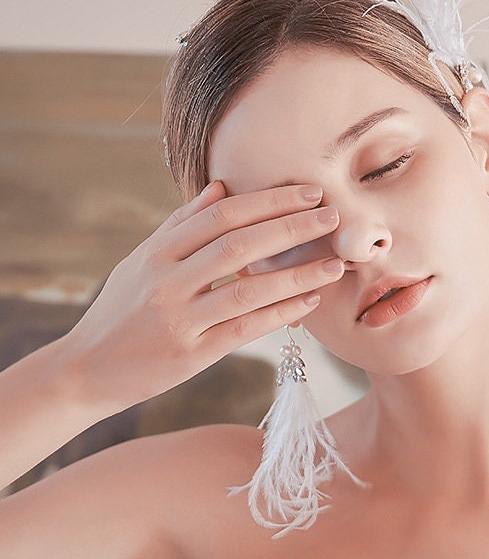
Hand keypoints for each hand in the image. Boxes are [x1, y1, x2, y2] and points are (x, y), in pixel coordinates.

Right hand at [62, 181, 342, 415]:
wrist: (84, 371)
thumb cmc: (119, 311)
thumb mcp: (140, 261)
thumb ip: (181, 225)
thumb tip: (220, 187)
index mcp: (156, 251)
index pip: (220, 215)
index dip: (267, 201)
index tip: (307, 193)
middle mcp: (166, 280)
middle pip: (238, 244)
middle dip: (290, 227)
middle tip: (331, 216)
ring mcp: (178, 318)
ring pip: (247, 289)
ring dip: (297, 275)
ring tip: (334, 264)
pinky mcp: (190, 354)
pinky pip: (244, 329)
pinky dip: (280, 313)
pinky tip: (309, 302)